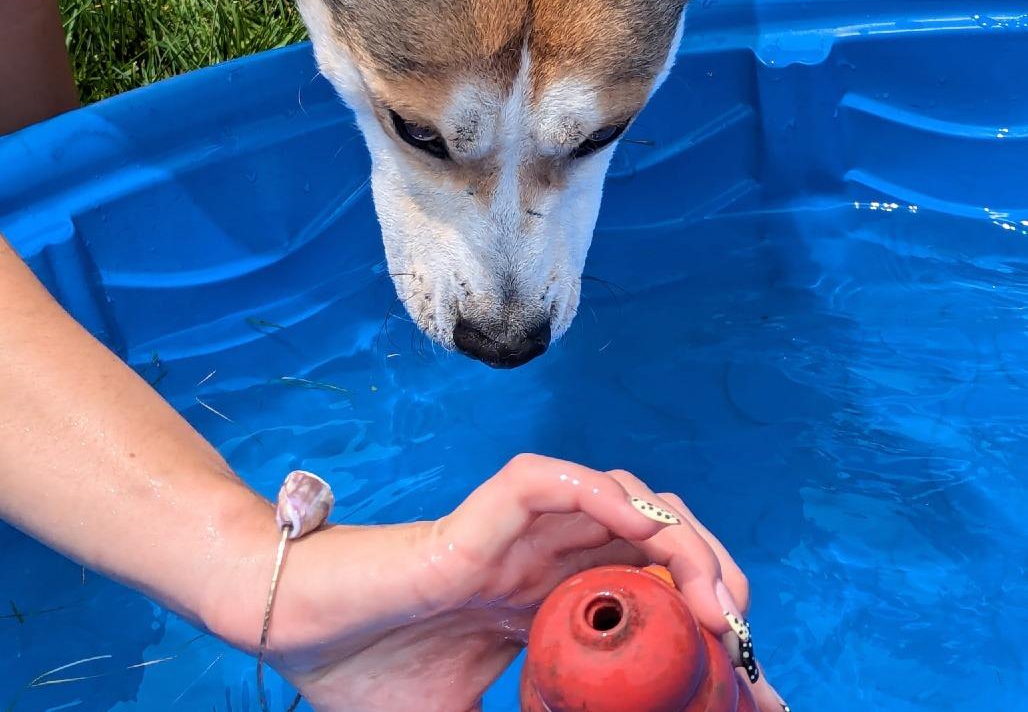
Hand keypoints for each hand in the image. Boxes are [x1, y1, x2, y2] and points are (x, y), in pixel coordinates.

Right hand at [212, 454, 786, 710]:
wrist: (295, 632)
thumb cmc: (366, 673)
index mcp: (543, 597)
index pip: (641, 578)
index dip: (697, 604)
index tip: (737, 661)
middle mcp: (540, 555)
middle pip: (646, 531)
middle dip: (708, 565)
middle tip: (742, 627)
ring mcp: (513, 531)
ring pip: (616, 498)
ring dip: (674, 532)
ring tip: (717, 592)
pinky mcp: (478, 517)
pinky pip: (548, 481)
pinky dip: (599, 492)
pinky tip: (639, 525)